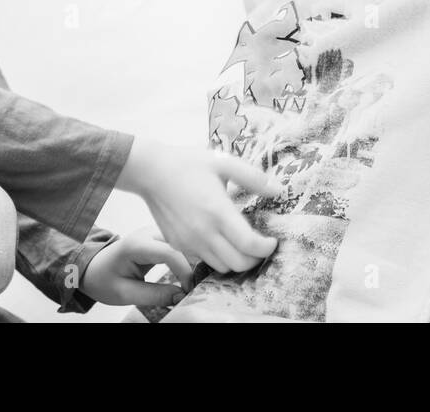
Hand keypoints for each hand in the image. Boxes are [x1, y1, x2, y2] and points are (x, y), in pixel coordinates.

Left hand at [78, 226, 194, 306]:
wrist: (95, 269)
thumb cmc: (105, 280)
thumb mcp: (126, 294)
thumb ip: (154, 296)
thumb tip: (182, 296)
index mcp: (136, 246)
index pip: (169, 253)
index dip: (184, 271)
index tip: (189, 290)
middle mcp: (147, 233)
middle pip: (180, 244)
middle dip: (194, 264)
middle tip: (198, 286)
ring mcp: (154, 232)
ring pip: (183, 242)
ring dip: (193, 259)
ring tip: (196, 280)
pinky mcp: (160, 237)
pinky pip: (179, 244)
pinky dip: (188, 257)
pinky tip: (192, 271)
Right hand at [115, 138, 282, 273]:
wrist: (150, 172)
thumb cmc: (188, 164)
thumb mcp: (223, 163)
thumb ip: (253, 178)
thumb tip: (279, 190)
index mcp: (218, 212)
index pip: (250, 245)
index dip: (266, 248)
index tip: (272, 241)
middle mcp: (204, 233)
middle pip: (238, 264)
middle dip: (255, 259)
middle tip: (260, 245)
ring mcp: (189, 242)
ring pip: (221, 267)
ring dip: (235, 260)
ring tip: (241, 244)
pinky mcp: (177, 245)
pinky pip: (203, 260)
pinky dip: (216, 257)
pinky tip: (219, 240)